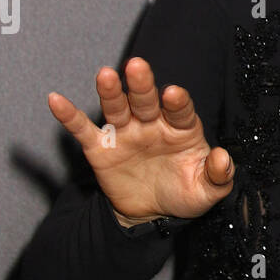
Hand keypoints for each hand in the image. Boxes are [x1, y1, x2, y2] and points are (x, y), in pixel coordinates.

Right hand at [47, 57, 234, 226]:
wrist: (153, 213)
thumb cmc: (183, 194)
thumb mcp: (206, 191)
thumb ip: (218, 176)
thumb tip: (223, 158)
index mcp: (181, 130)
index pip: (180, 111)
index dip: (177, 102)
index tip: (173, 93)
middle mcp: (152, 124)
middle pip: (146, 100)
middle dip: (142, 85)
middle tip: (137, 66)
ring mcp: (126, 133)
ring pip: (117, 107)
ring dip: (111, 92)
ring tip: (105, 75)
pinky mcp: (101, 148)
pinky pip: (83, 129)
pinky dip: (69, 115)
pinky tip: (56, 100)